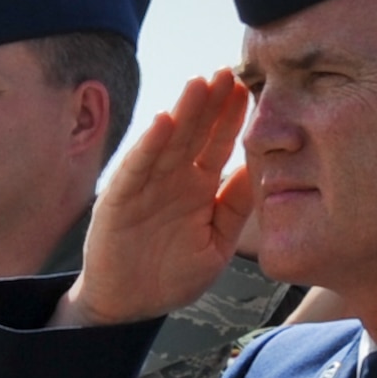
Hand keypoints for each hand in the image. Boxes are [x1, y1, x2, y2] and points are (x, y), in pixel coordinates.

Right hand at [54, 69, 251, 327]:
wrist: (128, 305)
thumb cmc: (172, 276)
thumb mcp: (216, 244)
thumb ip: (235, 208)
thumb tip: (257, 169)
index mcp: (198, 188)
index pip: (218, 144)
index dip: (232, 117)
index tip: (249, 89)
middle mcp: (172, 180)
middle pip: (194, 133)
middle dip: (210, 103)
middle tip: (227, 72)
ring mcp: (145, 187)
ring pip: (167, 142)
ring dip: (182, 112)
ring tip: (198, 83)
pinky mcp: (119, 200)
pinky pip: (136, 169)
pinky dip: (148, 145)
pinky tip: (163, 121)